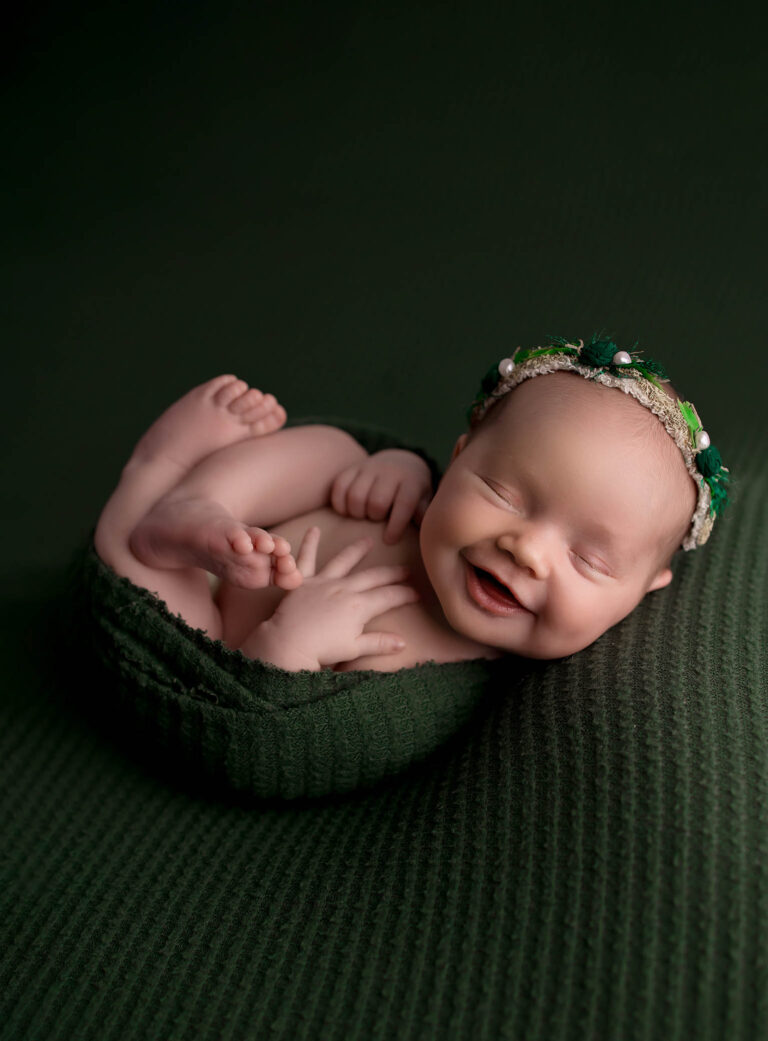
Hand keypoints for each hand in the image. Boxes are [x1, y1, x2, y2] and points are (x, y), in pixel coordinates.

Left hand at [252, 526, 418, 669]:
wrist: (289, 644)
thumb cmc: (322, 650)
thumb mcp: (355, 648)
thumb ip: (380, 643)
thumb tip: (403, 643)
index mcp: (359, 606)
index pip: (389, 597)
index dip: (405, 595)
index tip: (417, 593)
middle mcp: (344, 589)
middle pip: (373, 577)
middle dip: (392, 573)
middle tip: (406, 570)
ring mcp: (324, 582)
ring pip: (344, 561)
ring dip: (357, 550)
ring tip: (368, 540)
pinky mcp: (303, 581)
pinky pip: (306, 559)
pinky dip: (309, 544)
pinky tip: (314, 530)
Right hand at [330, 449, 432, 544]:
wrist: (400, 461)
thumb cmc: (413, 490)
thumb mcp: (424, 499)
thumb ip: (423, 514)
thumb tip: (427, 534)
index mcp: (411, 481)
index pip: (404, 504)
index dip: (396, 525)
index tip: (389, 540)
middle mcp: (390, 471)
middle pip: (376, 502)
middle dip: (375, 517)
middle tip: (377, 520)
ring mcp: (369, 468)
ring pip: (355, 496)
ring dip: (356, 512)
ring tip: (363, 516)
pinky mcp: (352, 468)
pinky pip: (339, 487)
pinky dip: (340, 504)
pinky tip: (347, 511)